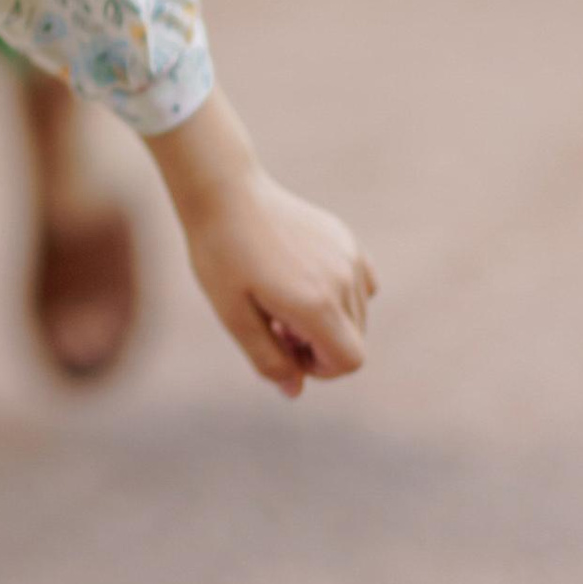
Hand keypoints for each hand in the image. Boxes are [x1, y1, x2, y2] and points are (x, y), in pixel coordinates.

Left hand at [150, 91, 373, 394]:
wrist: (224, 192)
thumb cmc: (221, 254)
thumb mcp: (234, 316)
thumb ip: (268, 360)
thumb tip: (295, 391)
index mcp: (315, 303)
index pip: (350, 362)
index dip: (320, 369)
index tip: (285, 349)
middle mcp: (342, 279)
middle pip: (354, 340)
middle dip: (318, 346)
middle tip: (274, 323)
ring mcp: (348, 256)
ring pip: (357, 314)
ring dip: (326, 320)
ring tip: (281, 299)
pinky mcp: (346, 239)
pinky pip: (361, 285)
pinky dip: (339, 295)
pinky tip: (302, 280)